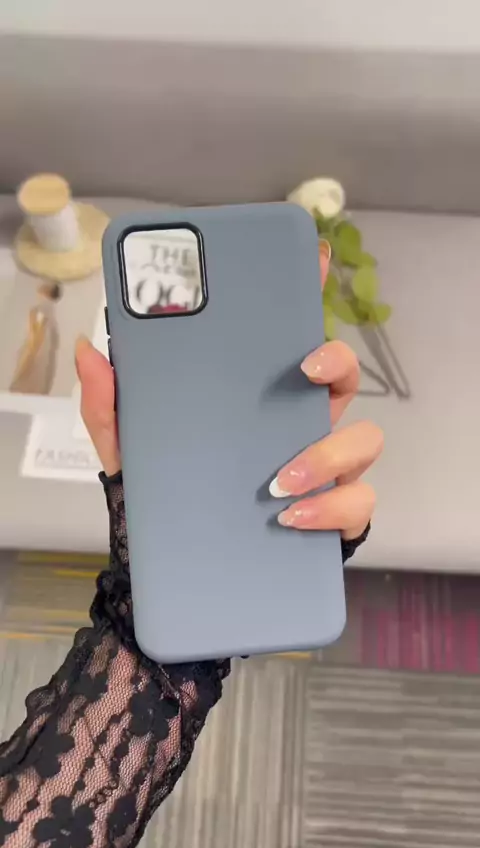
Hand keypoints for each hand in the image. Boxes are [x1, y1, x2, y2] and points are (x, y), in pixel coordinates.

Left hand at [75, 242, 381, 540]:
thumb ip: (109, 403)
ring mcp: (327, 469)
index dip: (308, 295)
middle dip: (336, 361)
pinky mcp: (336, 515)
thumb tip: (89, 349)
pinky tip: (291, 518)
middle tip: (304, 366)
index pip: (291, 338)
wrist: (182, 563)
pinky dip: (331, 509)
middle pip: (342, 376)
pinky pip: (357, 503)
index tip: (311, 260)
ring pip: (363, 440)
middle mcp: (301, 424)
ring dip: (328, 454)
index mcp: (262, 398)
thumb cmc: (168, 491)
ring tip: (278, 481)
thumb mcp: (130, 447)